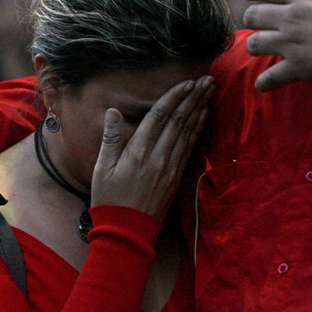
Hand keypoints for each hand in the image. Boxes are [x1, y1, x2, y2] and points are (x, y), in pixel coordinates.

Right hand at [92, 75, 213, 218]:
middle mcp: (159, 156)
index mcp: (139, 152)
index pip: (160, 116)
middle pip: (180, 120)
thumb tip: (113, 112)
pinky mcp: (177, 177)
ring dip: (200, 109)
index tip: (187, 81)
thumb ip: (111, 139)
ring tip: (209, 92)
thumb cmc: (110, 199)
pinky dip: (198, 129)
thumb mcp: (101, 169)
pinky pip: (190, 147)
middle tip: (206, 79)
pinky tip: (203, 117)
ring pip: (189, 131)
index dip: (174, 96)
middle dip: (193, 97)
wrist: (127, 231)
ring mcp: (171, 167)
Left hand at [242, 0, 311, 89]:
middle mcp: (289, 17)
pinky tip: (263, 84)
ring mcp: (290, 43)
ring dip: (254, 45)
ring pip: (255, 43)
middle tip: (254, 21)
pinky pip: (271, 76)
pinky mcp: (295, 67)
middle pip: (253, 15)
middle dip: (250, 17)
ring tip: (258, 46)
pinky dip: (265, 81)